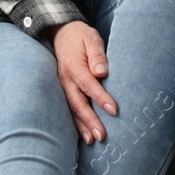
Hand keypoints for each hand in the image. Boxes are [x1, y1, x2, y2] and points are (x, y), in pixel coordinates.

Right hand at [47, 21, 117, 141]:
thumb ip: (97, 55)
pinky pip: (68, 109)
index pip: (88, 85)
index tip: (114, 110)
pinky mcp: (63, 91)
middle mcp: (65, 79)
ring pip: (71, 109)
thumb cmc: (80, 37)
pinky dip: (75, 123)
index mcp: (74, 66)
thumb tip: (102, 72)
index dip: (101, 98)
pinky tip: (83, 135)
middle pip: (78, 103)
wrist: (61, 34)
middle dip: (90, 121)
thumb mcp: (91, 39)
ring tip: (93, 140)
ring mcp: (62, 86)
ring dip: (81, 126)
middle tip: (102, 136)